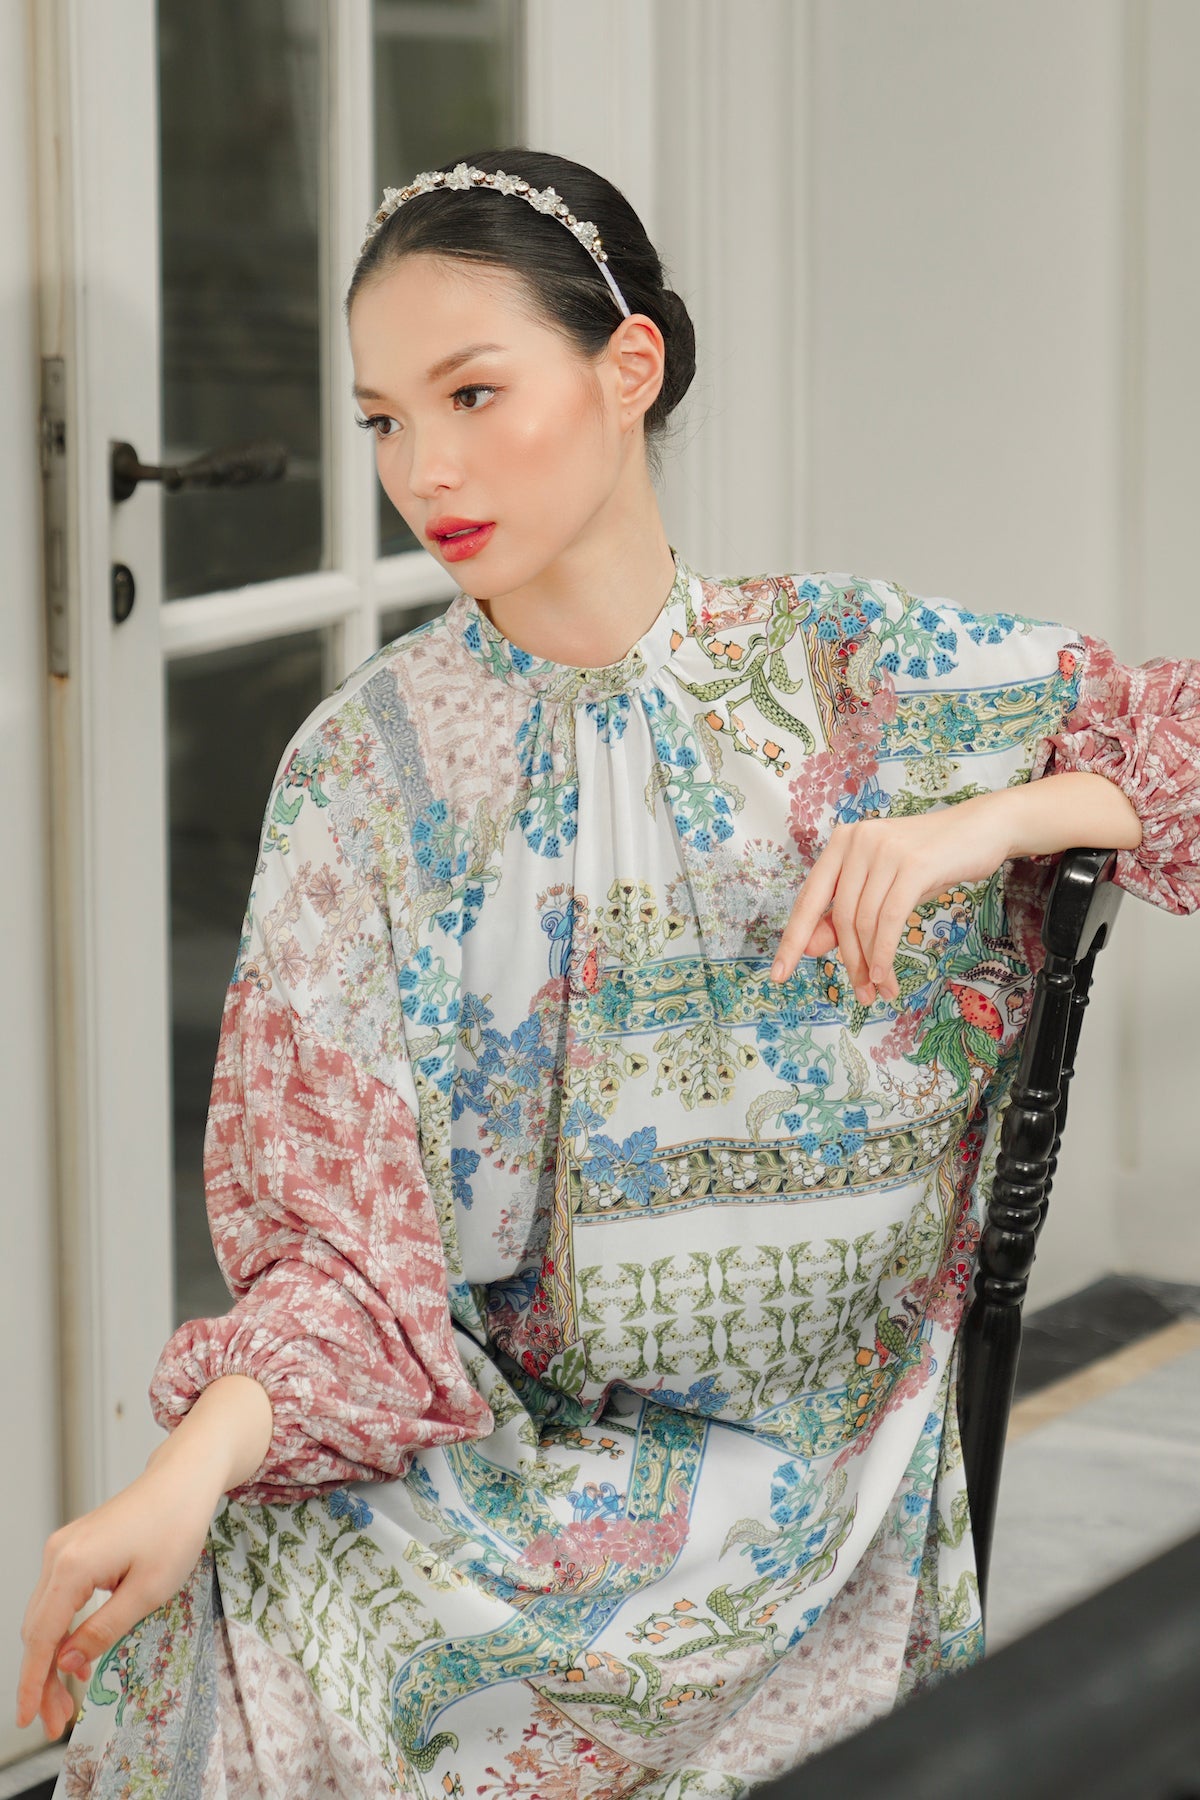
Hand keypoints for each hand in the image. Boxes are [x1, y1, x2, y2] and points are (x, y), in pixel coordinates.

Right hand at [16, 1448, 219, 1740]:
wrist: (183, 1480)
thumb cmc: (175, 1527)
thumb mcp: (148, 1590)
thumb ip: (104, 1629)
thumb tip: (67, 1663)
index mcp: (72, 1566)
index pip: (41, 1638)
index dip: (32, 1683)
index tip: (27, 1718)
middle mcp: (58, 1555)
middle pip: (37, 1630)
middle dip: (42, 1679)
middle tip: (56, 1721)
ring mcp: (62, 1548)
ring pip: (44, 1616)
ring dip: (50, 1658)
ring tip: (65, 1700)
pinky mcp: (73, 1547)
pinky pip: (56, 1598)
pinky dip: (61, 1631)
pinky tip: (76, 1657)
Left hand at [770, 798, 1013, 1001]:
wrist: (981, 829)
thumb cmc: (928, 862)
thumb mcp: (882, 887)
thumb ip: (845, 913)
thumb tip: (808, 947)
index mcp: (841, 843)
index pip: (809, 899)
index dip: (792, 939)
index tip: (778, 974)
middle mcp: (856, 841)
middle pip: (840, 917)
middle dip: (848, 961)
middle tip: (861, 994)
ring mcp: (883, 850)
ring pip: (864, 922)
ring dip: (871, 964)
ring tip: (880, 991)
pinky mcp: (912, 865)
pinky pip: (889, 920)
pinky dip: (885, 954)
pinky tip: (886, 976)